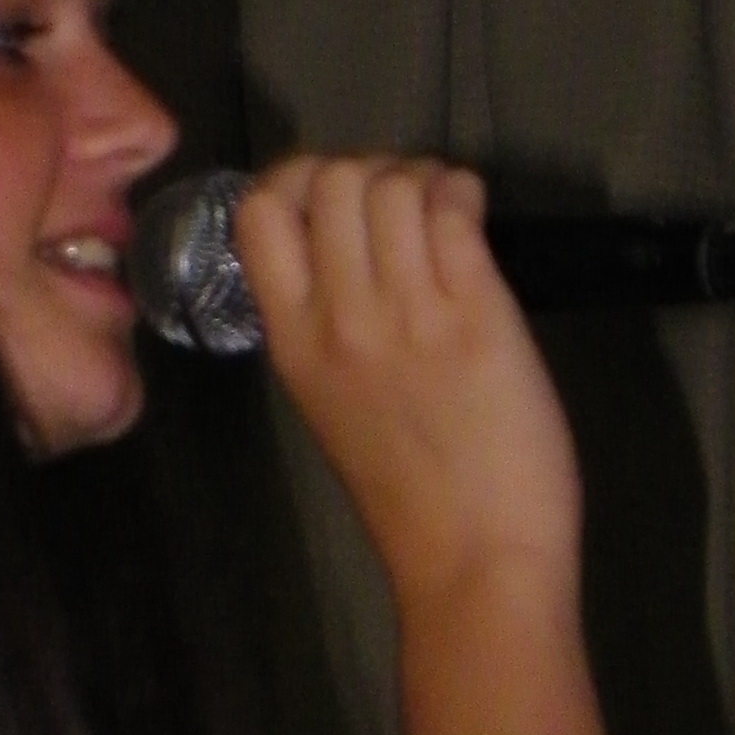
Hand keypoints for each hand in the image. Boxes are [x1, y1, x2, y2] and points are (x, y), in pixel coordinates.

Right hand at [235, 159, 581, 621]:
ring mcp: (405, 312)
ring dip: (425, 179)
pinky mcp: (476, 313)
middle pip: (331, 178)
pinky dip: (464, 193)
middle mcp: (338, 317)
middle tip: (407, 207)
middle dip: (372, 172)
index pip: (258, 213)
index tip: (336, 200)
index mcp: (291, 343)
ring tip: (446, 214)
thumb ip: (329, 329)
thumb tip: (358, 252)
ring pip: (394, 183)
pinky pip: (455, 209)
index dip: (297, 180)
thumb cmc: (411, 499)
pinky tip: (474, 218)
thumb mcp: (332, 407)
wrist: (474, 561)